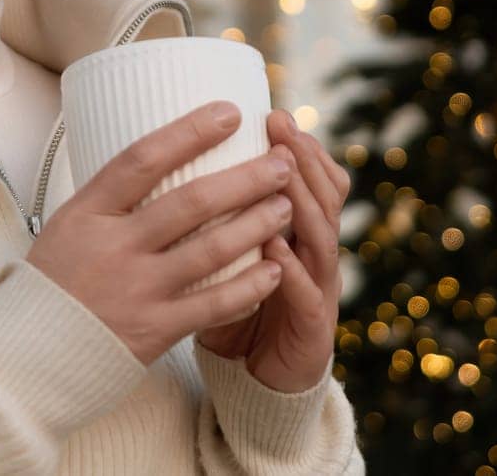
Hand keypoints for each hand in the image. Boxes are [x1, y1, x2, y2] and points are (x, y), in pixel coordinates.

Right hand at [26, 100, 296, 366]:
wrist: (26, 358)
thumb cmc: (52, 284)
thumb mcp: (67, 227)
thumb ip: (110, 199)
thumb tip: (160, 155)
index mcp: (87, 212)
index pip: (143, 158)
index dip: (190, 131)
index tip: (230, 112)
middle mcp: (113, 246)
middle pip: (191, 201)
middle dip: (245, 178)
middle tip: (282, 161)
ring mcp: (135, 289)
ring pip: (212, 249)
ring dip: (257, 224)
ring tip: (286, 207)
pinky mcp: (153, 330)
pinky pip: (214, 304)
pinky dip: (249, 286)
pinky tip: (274, 269)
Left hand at [194, 109, 350, 392]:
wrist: (267, 384)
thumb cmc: (242, 311)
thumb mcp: (231, 257)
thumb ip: (218, 219)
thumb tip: (172, 168)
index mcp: (300, 233)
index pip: (313, 180)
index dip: (299, 147)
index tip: (272, 114)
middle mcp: (316, 255)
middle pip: (324, 198)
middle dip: (303, 160)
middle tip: (282, 129)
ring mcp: (320, 292)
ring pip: (321, 238)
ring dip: (303, 203)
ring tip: (283, 172)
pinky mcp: (313, 331)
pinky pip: (305, 296)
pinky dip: (292, 270)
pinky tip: (276, 250)